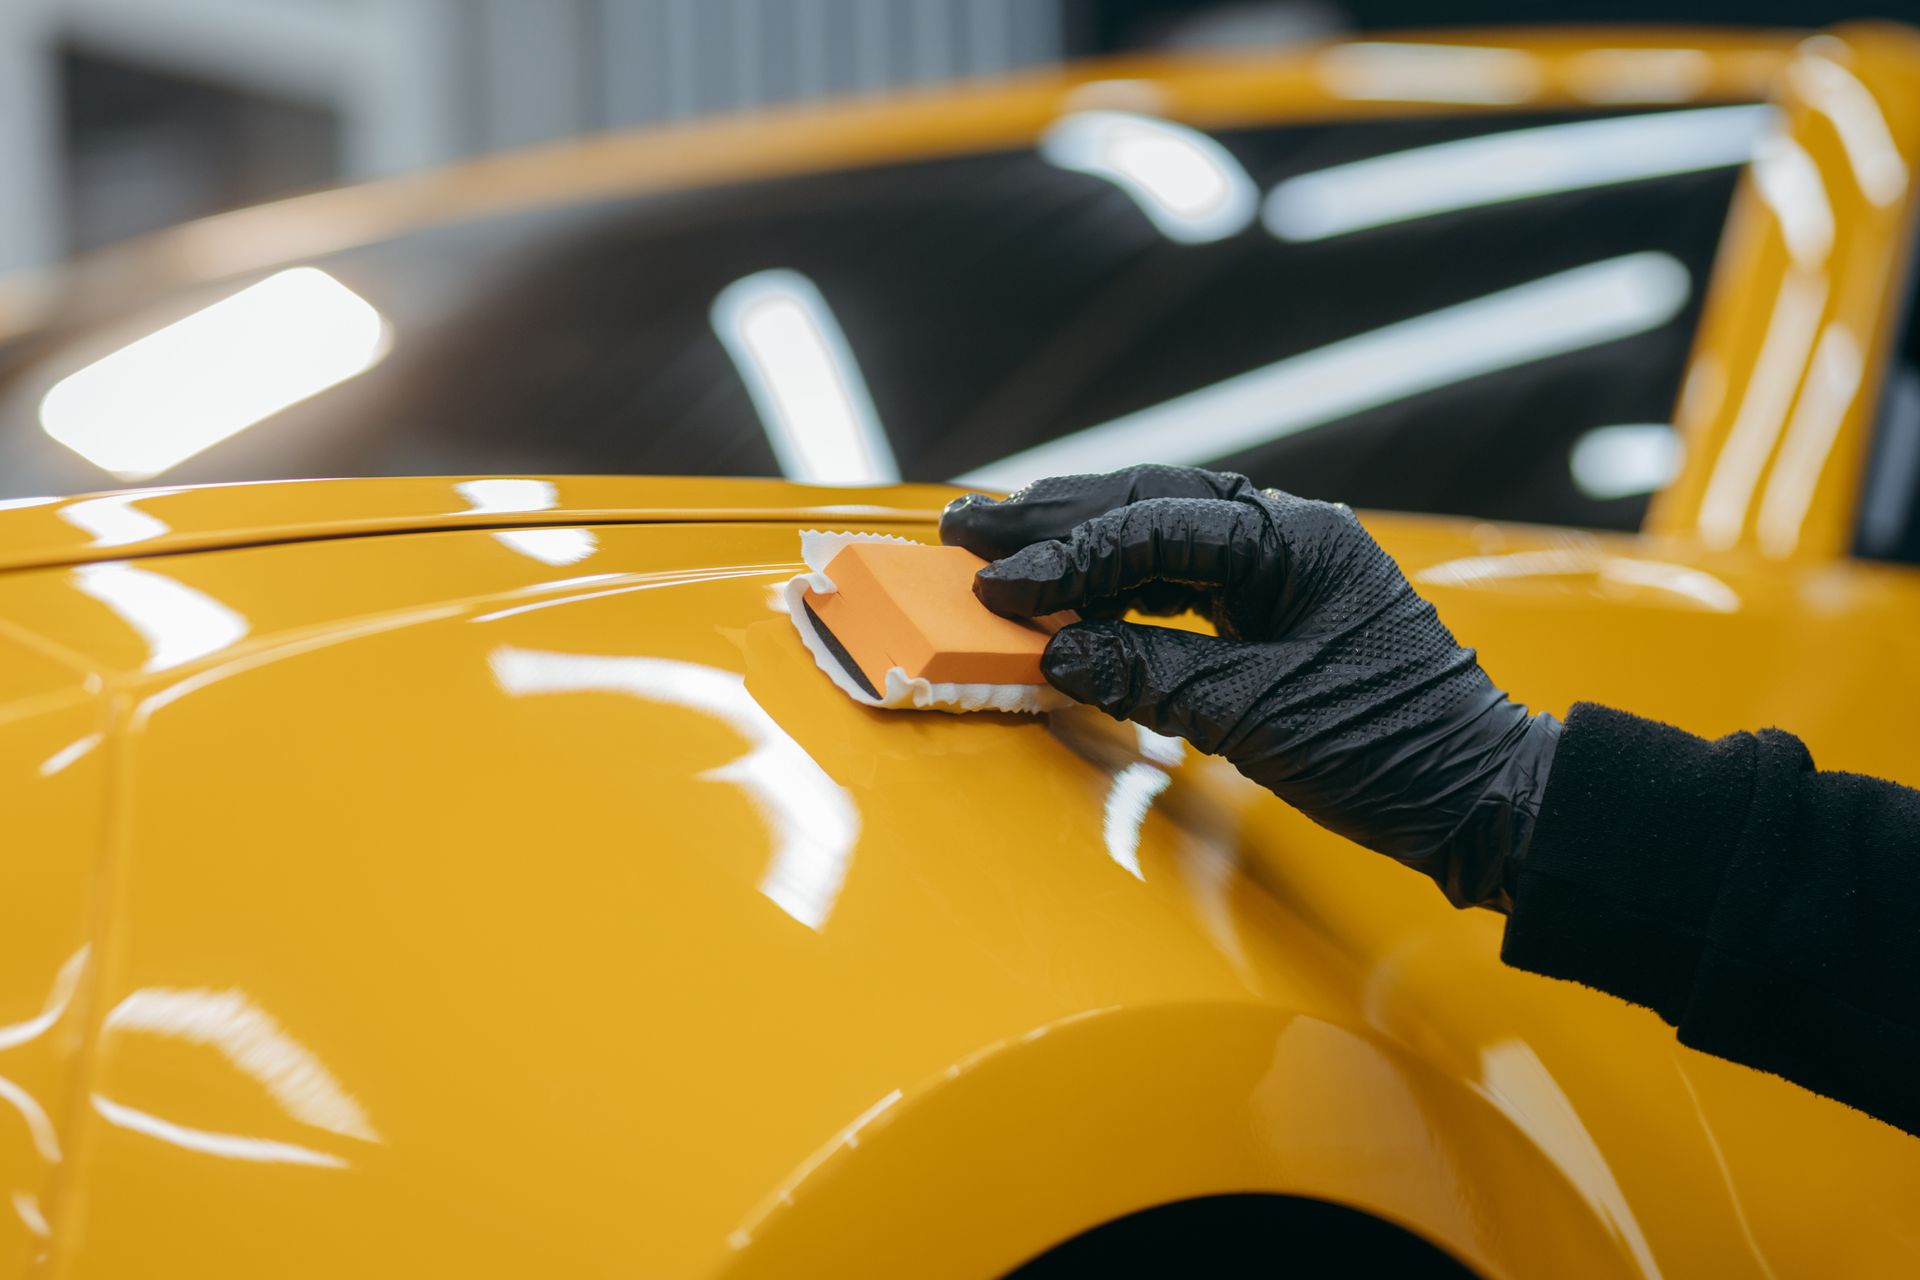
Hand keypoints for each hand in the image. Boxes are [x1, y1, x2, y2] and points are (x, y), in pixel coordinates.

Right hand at [941, 464, 1559, 908]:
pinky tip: (1073, 593)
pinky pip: (1179, 579)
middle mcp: (1289, 535)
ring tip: (1000, 546)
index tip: (997, 585)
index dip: (1068, 558)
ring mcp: (1283, 568)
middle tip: (967, 529)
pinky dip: (1118, 585)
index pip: (1156, 529)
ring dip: (1079, 543)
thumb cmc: (1394, 750)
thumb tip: (1057, 656)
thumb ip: (1153, 676)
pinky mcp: (1275, 609)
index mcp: (1297, 540)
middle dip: (1054, 519)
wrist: (1480, 798)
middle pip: (1149, 505)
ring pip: (1160, 534)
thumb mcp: (1261, 716)